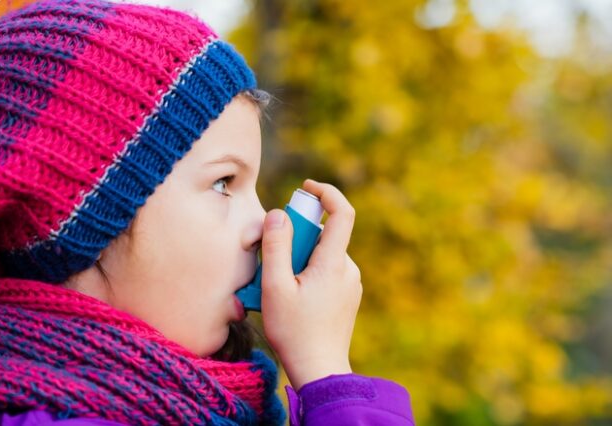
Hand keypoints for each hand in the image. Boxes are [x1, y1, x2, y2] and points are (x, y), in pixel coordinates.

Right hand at [260, 179, 361, 389]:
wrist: (320, 371)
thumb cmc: (294, 332)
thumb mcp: (275, 288)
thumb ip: (276, 247)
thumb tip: (278, 214)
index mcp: (334, 263)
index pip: (342, 212)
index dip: (326, 192)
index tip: (306, 188)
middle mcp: (349, 269)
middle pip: (324, 235)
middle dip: (297, 236)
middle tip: (272, 258)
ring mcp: (350, 283)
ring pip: (323, 254)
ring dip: (300, 258)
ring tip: (278, 285)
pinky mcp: (347, 296)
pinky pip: (327, 271)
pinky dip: (308, 272)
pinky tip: (292, 296)